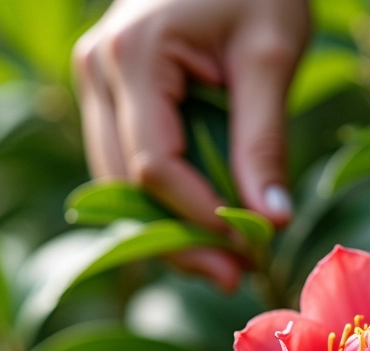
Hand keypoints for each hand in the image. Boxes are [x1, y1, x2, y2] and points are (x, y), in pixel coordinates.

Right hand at [73, 0, 309, 288]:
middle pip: (127, 184)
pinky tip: (202, 227)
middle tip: (234, 277)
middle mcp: (98, 68)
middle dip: (179, 239)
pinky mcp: (110, 94)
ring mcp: (95, 80)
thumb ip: (265, 140)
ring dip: (168, 228)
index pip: (155, 166)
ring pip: (119, 182)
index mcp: (134, 54)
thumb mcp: (273, 54)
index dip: (199, 218)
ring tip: (223, 261)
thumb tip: (272, 221)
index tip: (247, 251)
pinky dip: (163, 203)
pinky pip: (126, 165)